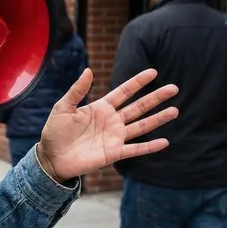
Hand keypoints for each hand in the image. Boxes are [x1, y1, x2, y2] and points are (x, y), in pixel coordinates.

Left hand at [36, 68, 177, 182]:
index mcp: (100, 108)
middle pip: (138, 107)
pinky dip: (150, 147)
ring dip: (158, 119)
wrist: (51, 157)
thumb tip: (88, 70)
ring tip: (175, 110)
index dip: (137, 82)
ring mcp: (114, 137)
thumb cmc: (55, 132)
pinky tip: (165, 142)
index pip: (123, 92)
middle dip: (155, 98)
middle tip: (174, 88)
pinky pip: (135, 149)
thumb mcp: (63, 107)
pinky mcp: (114, 153)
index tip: (153, 72)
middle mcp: (111, 121)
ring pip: (141, 126)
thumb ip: (77, 90)